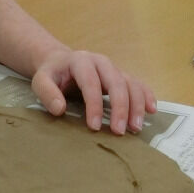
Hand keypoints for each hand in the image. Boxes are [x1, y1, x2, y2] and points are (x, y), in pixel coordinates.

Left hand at [31, 49, 155, 134]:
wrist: (61, 63)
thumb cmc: (52, 74)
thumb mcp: (41, 80)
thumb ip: (47, 93)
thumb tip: (59, 109)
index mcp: (81, 61)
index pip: (91, 82)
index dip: (94, 105)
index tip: (94, 127)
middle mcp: (101, 62)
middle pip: (116, 82)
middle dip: (120, 107)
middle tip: (119, 131)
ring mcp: (114, 69)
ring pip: (131, 83)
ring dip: (136, 105)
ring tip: (136, 128)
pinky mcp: (122, 76)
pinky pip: (139, 84)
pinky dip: (147, 96)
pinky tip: (152, 111)